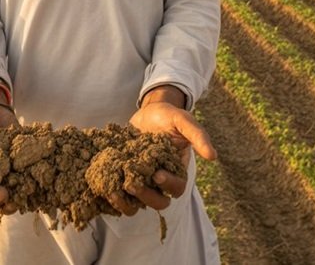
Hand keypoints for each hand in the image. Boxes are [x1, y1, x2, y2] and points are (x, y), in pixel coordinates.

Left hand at [117, 87, 216, 212]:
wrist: (148, 111)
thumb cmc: (169, 116)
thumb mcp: (184, 121)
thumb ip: (198, 136)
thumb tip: (213, 156)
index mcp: (177, 171)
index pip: (176, 188)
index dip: (168, 184)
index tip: (157, 173)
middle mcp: (160, 180)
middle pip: (157, 201)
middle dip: (145, 196)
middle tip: (131, 183)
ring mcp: (142, 180)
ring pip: (137, 202)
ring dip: (125, 201)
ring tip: (113, 190)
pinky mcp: (125, 176)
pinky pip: (119, 192)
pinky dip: (110, 192)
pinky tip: (101, 183)